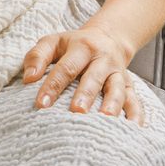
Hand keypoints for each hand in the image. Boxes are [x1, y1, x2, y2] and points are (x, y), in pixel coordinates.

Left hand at [22, 28, 143, 124]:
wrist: (108, 37)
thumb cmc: (73, 45)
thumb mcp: (53, 41)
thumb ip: (37, 56)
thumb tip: (29, 79)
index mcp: (82, 47)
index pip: (65, 68)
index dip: (53, 85)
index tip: (41, 104)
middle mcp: (102, 59)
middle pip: (93, 78)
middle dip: (85, 95)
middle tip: (77, 111)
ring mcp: (118, 72)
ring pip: (117, 89)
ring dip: (112, 104)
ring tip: (105, 120)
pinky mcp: (129, 84)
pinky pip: (134, 99)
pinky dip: (136, 113)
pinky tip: (133, 127)